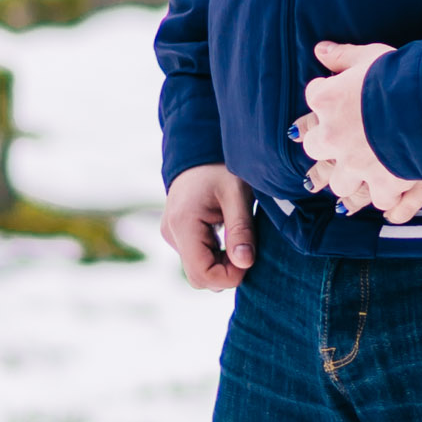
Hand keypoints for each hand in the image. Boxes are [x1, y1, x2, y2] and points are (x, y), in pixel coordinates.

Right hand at [161, 164, 256, 289]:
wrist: (201, 145)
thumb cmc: (221, 166)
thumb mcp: (237, 194)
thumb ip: (241, 229)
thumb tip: (245, 264)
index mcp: (183, 224)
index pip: (202, 273)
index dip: (229, 276)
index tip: (250, 260)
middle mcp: (171, 232)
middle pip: (199, 276)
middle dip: (226, 272)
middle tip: (248, 249)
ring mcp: (172, 234)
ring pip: (198, 269)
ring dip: (222, 264)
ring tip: (240, 239)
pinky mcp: (177, 233)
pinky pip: (196, 257)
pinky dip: (215, 255)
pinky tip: (230, 238)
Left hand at [296, 41, 421, 223]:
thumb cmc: (400, 73)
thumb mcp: (370, 55)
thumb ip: (343, 55)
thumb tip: (320, 49)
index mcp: (328, 100)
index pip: (314, 97)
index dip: (323, 97)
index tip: (331, 97)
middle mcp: (334, 136)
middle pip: (315, 147)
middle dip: (324, 146)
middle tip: (337, 142)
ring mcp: (356, 165)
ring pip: (340, 183)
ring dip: (350, 179)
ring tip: (359, 175)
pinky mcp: (383, 184)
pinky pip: (378, 200)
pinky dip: (386, 199)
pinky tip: (389, 196)